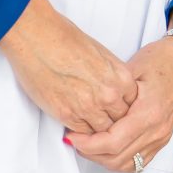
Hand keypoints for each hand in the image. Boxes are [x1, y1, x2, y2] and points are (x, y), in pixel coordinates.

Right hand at [0, 0, 139, 132]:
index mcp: (121, 77)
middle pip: (120, 121)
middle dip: (112, 122)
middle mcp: (109, 94)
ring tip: (91, 129)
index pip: (133, 105)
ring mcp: (88, 107)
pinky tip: (77, 128)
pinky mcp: (66, 114)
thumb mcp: (102, 54)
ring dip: (96, 130)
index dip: (122, 108)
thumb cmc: (65, 39)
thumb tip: (112, 89)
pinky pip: (81, 134)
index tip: (115, 110)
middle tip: (103, 122)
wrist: (39, 38)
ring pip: (102, 132)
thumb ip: (111, 76)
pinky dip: (80, 134)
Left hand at [67, 34, 172, 172]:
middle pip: (116, 158)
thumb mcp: (130, 69)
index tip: (72, 135)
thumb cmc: (162, 60)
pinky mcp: (162, 139)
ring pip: (125, 165)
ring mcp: (161, 137)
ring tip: (88, 144)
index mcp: (149, 113)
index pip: (112, 142)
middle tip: (74, 139)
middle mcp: (157, 130)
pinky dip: (118, 160)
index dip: (87, 143)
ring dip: (102, 158)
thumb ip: (109, 92)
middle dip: (90, 152)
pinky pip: (137, 162)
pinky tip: (107, 148)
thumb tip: (83, 106)